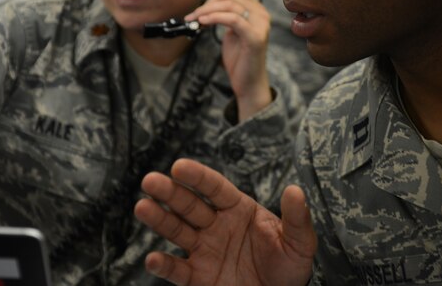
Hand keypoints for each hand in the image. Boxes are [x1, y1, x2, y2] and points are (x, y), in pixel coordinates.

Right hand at [134, 158, 315, 285]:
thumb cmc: (290, 266)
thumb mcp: (299, 242)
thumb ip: (297, 218)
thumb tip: (295, 190)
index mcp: (238, 209)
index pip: (214, 188)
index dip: (197, 176)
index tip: (178, 166)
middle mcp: (215, 225)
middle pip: (189, 205)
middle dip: (169, 192)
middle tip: (150, 181)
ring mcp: (204, 250)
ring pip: (176, 231)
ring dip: (159, 219)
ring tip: (142, 207)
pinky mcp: (198, 277)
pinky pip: (177, 270)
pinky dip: (164, 265)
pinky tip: (152, 259)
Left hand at [185, 0, 271, 119]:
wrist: (248, 82)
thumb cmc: (240, 58)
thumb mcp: (232, 31)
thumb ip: (227, 15)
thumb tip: (210, 3)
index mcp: (257, 10)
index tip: (201, 8)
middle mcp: (262, 14)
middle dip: (209, 2)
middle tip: (194, 15)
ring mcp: (261, 25)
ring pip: (230, 4)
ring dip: (207, 10)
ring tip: (195, 19)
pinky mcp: (255, 37)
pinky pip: (232, 19)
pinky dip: (214, 17)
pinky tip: (203, 22)